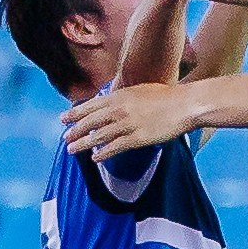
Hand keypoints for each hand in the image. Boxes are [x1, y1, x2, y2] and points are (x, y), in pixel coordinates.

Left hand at [64, 81, 196, 160]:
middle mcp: (119, 110)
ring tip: (72, 149)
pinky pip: (114, 148)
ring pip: (98, 136)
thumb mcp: (140, 90)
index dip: (74, 113)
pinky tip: (95, 158)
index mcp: (119, 96)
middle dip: (74, 130)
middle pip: (90, 122)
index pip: (90, 106)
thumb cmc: (167, 97)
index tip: (63, 119)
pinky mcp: (136, 139)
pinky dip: (102, 153)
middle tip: (65, 138)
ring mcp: (127, 125)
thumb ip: (123, 96)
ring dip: (83, 144)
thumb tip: (112, 102)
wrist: (184, 105)